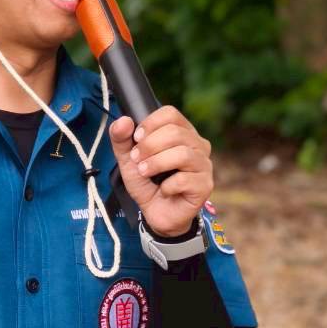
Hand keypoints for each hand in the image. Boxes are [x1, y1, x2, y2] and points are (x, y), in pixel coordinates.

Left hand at [109, 106, 212, 237]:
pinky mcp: (204, 186)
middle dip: (150, 146)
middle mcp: (198, 146)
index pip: (171, 114)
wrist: (155, 213)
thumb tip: (123, 121)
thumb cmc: (148, 184)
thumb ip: (121, 139)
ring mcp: (204, 165)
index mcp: (182, 133)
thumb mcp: (129, 160)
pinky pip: (185, 179)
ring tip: (145, 172)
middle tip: (137, 160)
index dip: (150, 124)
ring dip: (156, 163)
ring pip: (183, 154)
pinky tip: (163, 190)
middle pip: (176, 132)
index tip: (136, 139)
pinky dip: (167, 185)